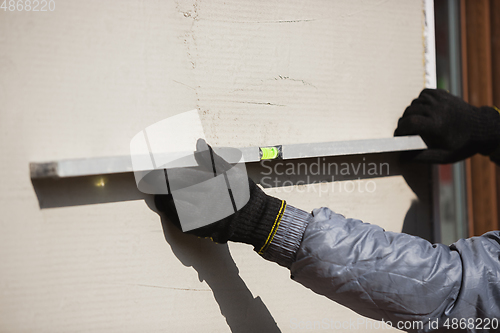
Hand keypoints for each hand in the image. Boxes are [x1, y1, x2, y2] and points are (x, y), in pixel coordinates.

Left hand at [155, 139, 285, 252]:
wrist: (256, 220)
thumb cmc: (245, 194)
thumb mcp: (232, 173)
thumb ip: (212, 160)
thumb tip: (198, 143)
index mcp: (211, 186)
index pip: (182, 177)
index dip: (167, 173)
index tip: (158, 168)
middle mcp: (204, 203)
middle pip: (175, 191)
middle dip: (161, 184)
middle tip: (151, 177)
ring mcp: (201, 219)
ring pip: (173, 207)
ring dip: (163, 197)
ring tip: (156, 190)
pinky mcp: (200, 230)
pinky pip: (178, 221)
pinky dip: (170, 212)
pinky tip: (166, 205)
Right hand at [394, 89, 499, 162]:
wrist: (483, 129)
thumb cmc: (462, 146)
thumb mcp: (443, 156)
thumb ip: (421, 157)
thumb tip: (402, 158)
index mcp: (436, 125)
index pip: (409, 122)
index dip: (400, 129)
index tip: (398, 135)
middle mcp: (437, 110)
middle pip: (409, 111)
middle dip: (404, 121)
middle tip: (406, 130)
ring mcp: (441, 100)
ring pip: (415, 102)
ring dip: (411, 111)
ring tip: (415, 120)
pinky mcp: (444, 95)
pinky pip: (424, 93)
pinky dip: (420, 100)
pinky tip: (423, 109)